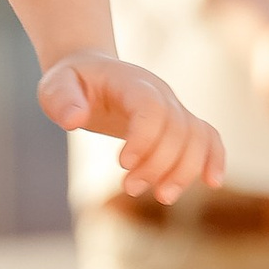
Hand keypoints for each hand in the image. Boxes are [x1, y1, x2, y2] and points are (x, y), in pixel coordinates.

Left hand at [38, 50, 224, 201]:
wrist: (92, 73)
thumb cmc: (71, 82)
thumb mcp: (54, 86)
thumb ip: (61, 99)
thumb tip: (75, 120)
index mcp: (131, 82)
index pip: (152, 108)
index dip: (145, 138)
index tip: (123, 163)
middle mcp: (160, 93)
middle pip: (177, 129)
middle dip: (158, 165)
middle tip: (129, 188)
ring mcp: (173, 108)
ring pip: (197, 137)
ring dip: (184, 171)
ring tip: (161, 196)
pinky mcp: (178, 124)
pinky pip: (208, 137)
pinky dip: (214, 158)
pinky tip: (212, 182)